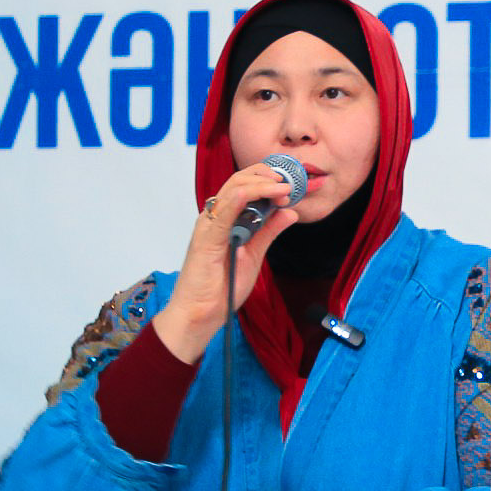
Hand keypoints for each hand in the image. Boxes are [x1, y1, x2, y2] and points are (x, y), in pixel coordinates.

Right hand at [150, 163, 302, 362]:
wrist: (201, 314)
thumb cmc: (221, 287)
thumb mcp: (254, 254)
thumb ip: (269, 231)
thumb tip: (289, 212)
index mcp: (224, 219)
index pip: (243, 186)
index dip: (266, 179)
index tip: (289, 185)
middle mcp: (214, 218)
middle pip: (238, 181)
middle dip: (265, 176)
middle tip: (288, 182)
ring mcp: (208, 226)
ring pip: (232, 189)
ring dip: (261, 184)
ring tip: (283, 188)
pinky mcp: (206, 239)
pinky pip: (224, 211)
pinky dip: (243, 198)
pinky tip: (263, 194)